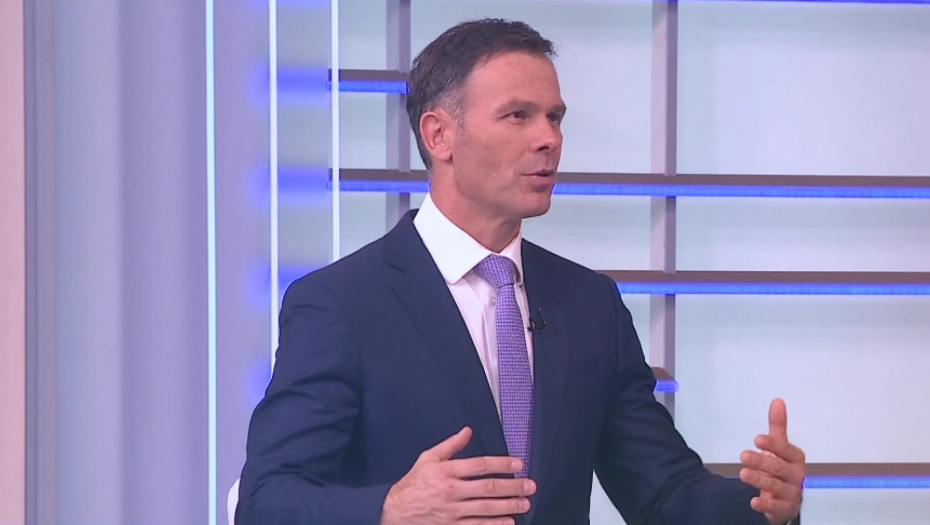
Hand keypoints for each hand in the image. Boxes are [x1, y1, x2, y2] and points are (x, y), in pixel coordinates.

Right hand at [380, 426, 535, 524]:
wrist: (393, 512)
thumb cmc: (412, 484)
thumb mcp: (428, 459)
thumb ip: (450, 446)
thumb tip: (468, 431)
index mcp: (446, 471)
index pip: (480, 465)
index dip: (502, 463)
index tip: (519, 464)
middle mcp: (451, 491)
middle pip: (488, 488)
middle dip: (512, 486)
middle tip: (530, 486)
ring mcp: (451, 512)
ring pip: (486, 508)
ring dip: (508, 506)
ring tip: (525, 504)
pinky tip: (508, 522)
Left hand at [739, 399, 805, 524]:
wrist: (786, 498)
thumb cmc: (781, 468)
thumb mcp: (779, 448)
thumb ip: (778, 426)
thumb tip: (777, 401)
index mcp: (795, 458)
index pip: (785, 450)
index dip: (773, 445)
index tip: (758, 439)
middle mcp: (796, 476)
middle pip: (778, 468)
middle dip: (761, 462)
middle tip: (743, 455)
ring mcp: (791, 493)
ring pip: (775, 486)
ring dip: (759, 479)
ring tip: (743, 473)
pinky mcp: (784, 508)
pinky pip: (775, 507)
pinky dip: (765, 505)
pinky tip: (753, 501)